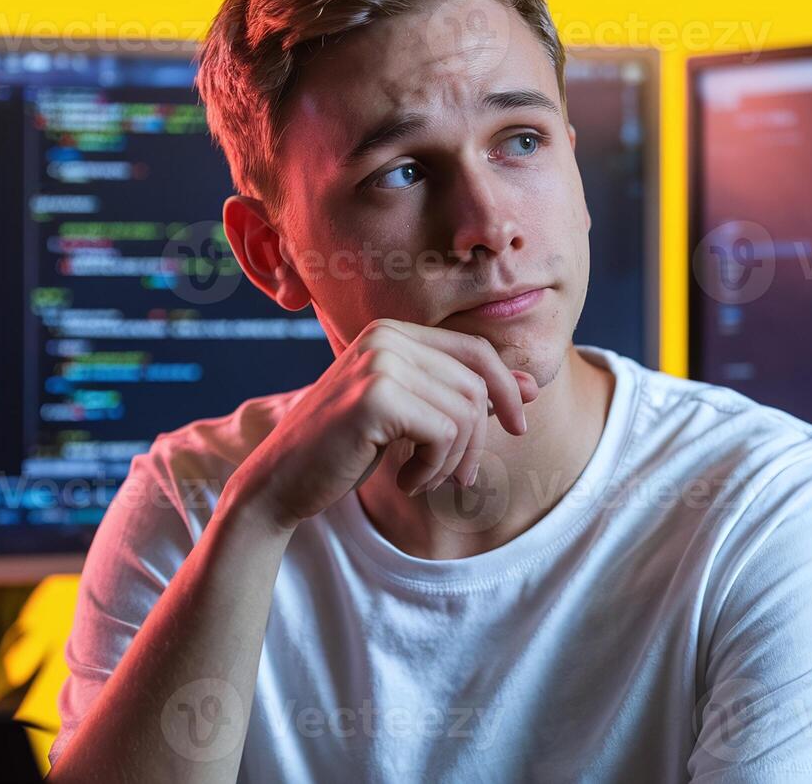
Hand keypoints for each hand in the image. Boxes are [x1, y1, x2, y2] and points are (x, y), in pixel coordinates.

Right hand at [232, 318, 538, 530]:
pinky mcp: (376, 398)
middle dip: (477, 439)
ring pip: (466, 411)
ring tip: (426, 478)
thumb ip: (462, 394)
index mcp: (391, 331)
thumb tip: (531, 384)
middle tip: (458, 477)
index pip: (475, 350)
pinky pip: (445, 432)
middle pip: (476, 383)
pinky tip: (407, 480)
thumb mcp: (409, 415)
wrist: (280, 481)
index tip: (518, 424)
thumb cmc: (344, 449)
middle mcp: (385, 337)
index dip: (507, 387)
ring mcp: (379, 363)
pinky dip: (435, 468)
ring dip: (454, 459)